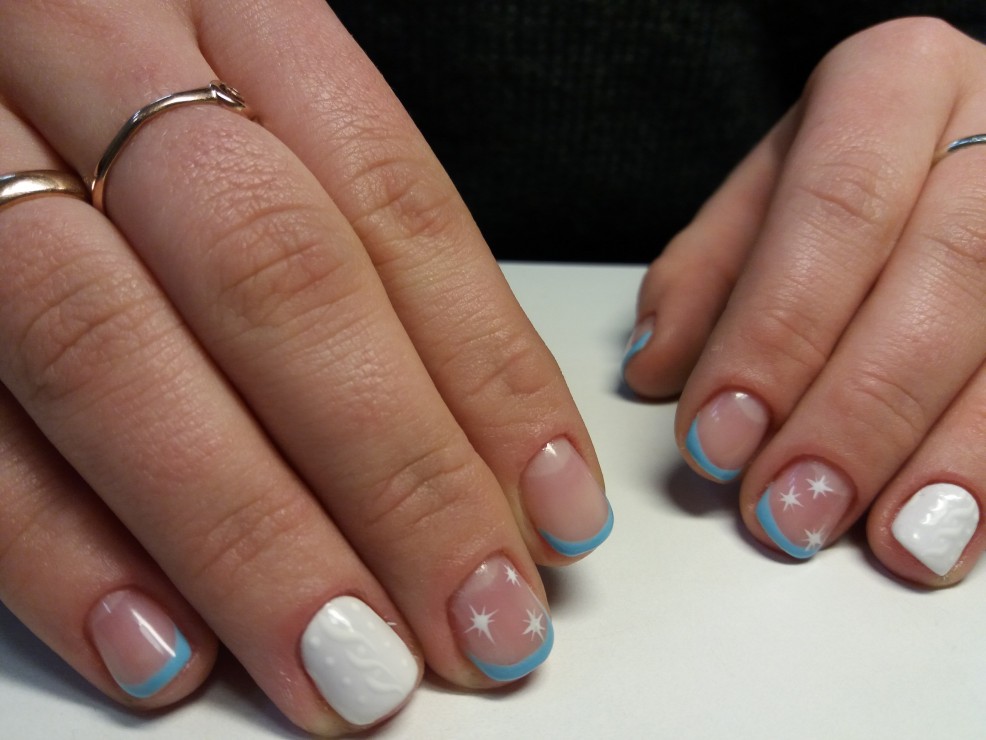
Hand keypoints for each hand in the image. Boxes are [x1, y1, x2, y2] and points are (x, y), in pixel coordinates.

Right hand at [0, 1, 610, 733]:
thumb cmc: (136, 93)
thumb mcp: (259, 117)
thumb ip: (349, 249)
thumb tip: (478, 447)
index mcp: (236, 20)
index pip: (395, 207)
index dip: (488, 373)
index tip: (554, 514)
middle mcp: (99, 68)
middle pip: (276, 281)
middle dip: (393, 474)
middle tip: (478, 618)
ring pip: (109, 350)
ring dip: (249, 535)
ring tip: (351, 665)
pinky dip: (60, 547)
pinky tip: (166, 649)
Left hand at [624, 17, 985, 585]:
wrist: (964, 139)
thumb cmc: (857, 159)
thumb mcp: (769, 186)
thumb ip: (708, 270)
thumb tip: (656, 370)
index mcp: (893, 86)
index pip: (833, 211)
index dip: (775, 335)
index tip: (719, 435)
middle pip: (940, 277)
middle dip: (855, 410)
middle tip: (787, 505)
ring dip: (945, 454)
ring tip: (883, 538)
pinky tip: (951, 528)